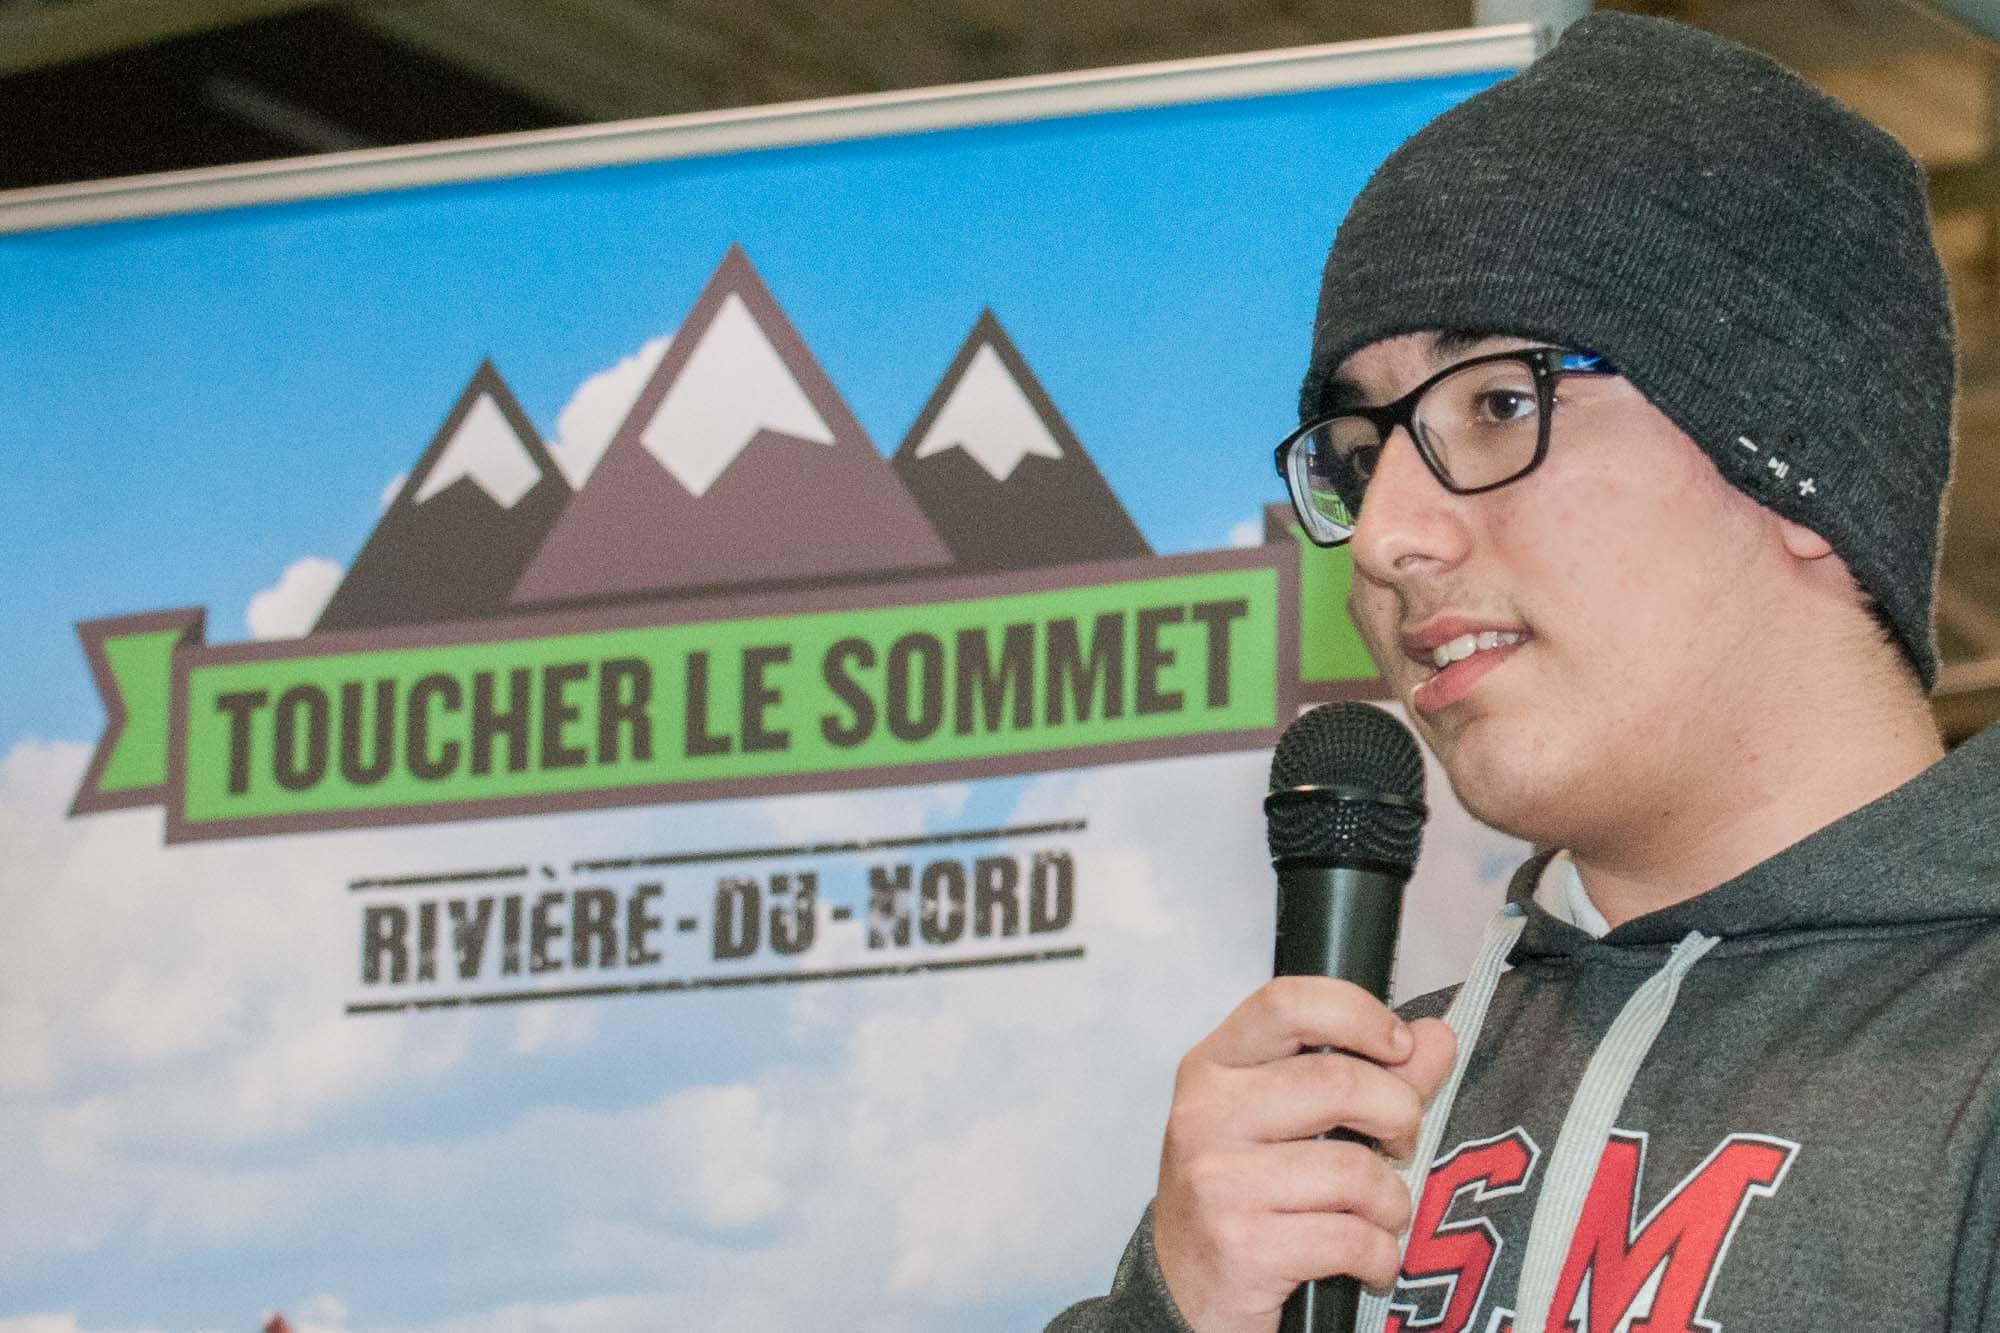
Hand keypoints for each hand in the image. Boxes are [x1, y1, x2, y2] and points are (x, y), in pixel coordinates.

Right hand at [1150, 976, 1456, 1332]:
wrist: (1184, 1293)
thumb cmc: (1243, 1197)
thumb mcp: (1289, 1125)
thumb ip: (1366, 1077)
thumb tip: (1436, 1037)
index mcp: (1214, 1066)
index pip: (1288, 1003)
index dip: (1358, 1014)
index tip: (1400, 1048)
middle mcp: (1205, 1113)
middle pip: (1340, 1084)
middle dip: (1399, 1118)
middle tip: (1400, 1147)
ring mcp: (1216, 1179)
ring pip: (1354, 1170)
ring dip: (1392, 1203)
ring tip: (1379, 1217)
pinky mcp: (1240, 1245)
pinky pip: (1351, 1238)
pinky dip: (1380, 1256)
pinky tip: (1367, 1262)